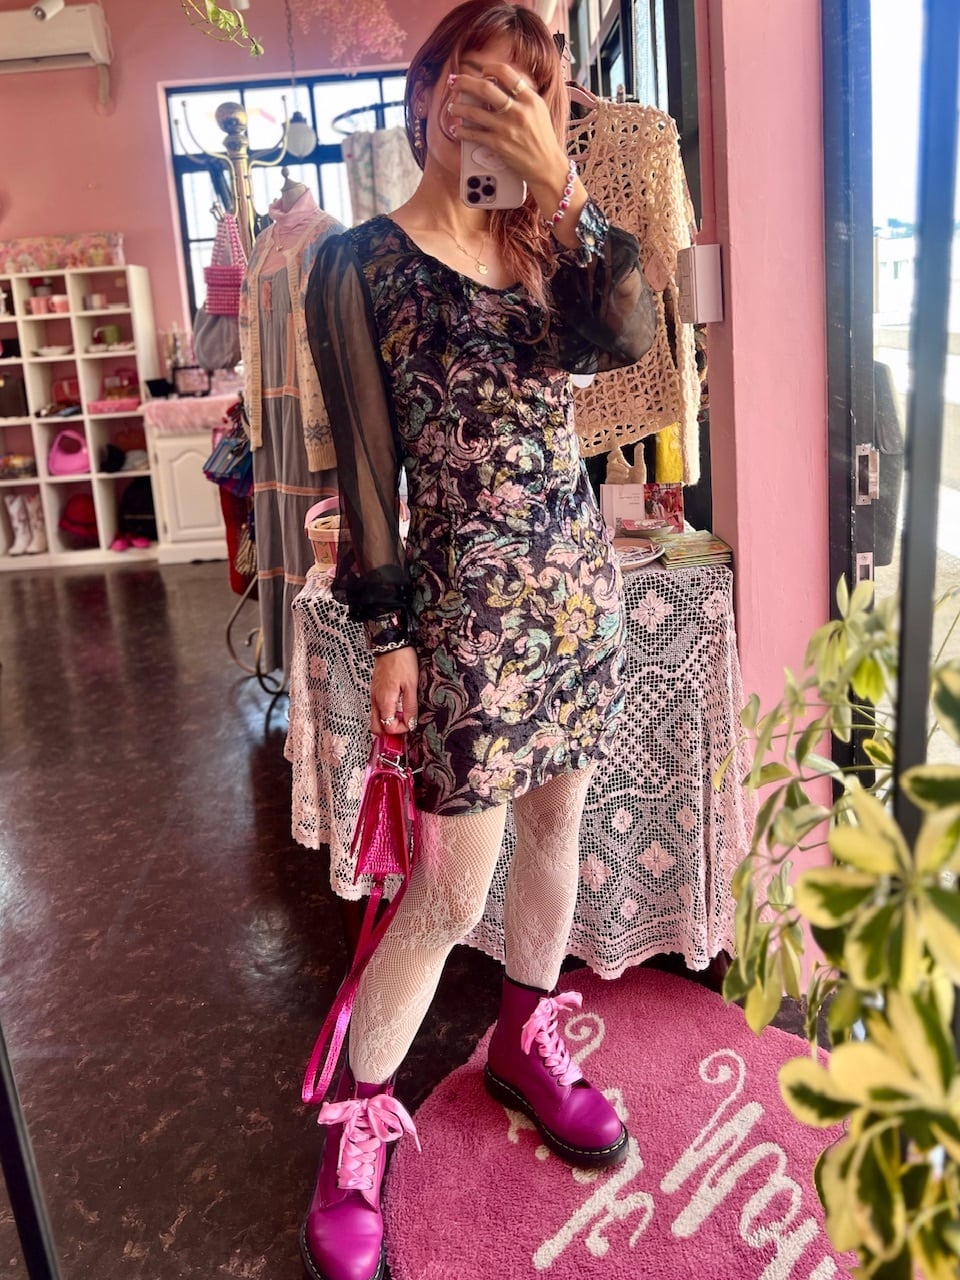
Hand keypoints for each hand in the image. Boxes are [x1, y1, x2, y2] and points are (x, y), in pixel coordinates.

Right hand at [370, 645, 418, 735]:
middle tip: (403, 726)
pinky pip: (376, 708)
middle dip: (389, 731)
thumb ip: (410, 707)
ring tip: (402, 716)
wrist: (391, 644)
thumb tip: (411, 723)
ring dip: (387, 722)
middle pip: (376, 728)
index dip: (400, 730)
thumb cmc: (401, 661)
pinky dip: (385, 712)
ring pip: (375, 718)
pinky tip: (397, 706)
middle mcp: (375, 700)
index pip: (387, 727)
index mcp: (384, 700)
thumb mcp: (411, 685)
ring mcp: (373, 694)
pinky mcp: (375, 689)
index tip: (410, 724)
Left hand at [448, 64, 569, 198]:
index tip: (481, 70)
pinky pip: (474, 135)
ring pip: (474, 112)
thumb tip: (500, 83)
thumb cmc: (543, 138)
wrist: (547, 166)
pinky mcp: (498, 145)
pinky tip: (456, 130)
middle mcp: (517, 111)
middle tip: (454, 82)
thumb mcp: (539, 110)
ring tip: (452, 107)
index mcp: (529, 99)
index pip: (506, 73)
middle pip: (485, 88)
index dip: (490, 68)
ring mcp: (506, 128)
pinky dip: (461, 132)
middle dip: (465, 82)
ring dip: (458, 108)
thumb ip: (523, 96)